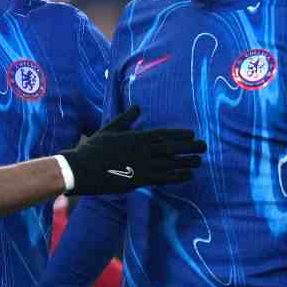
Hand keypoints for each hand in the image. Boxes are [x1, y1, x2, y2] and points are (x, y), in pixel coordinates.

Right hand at [59, 106, 205, 195]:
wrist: (82, 168)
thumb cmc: (93, 148)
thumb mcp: (109, 129)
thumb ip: (126, 119)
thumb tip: (137, 107)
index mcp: (135, 136)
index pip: (162, 134)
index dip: (178, 134)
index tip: (191, 134)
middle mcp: (142, 149)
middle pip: (171, 147)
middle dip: (189, 146)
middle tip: (204, 146)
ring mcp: (141, 165)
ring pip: (170, 162)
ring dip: (186, 161)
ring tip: (199, 161)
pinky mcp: (139, 179)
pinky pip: (163, 177)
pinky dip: (177, 176)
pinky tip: (188, 176)